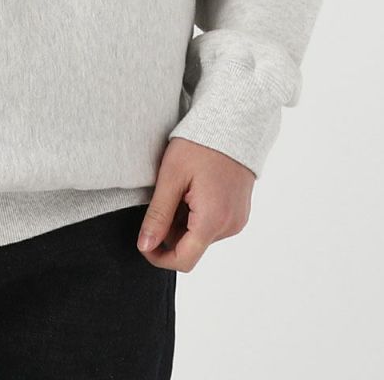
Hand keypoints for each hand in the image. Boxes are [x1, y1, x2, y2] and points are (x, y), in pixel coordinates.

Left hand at [136, 137, 254, 270]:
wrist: (233, 122)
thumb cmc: (200, 144)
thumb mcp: (171, 177)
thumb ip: (158, 215)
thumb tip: (145, 247)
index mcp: (213, 220)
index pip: (183, 261)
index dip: (159, 257)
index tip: (143, 241)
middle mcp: (229, 226)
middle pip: (191, 247)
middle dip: (170, 233)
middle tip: (162, 198)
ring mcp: (237, 220)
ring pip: (201, 236)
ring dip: (184, 222)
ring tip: (179, 189)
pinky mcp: (239, 212)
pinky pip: (214, 225)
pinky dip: (197, 216)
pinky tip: (192, 189)